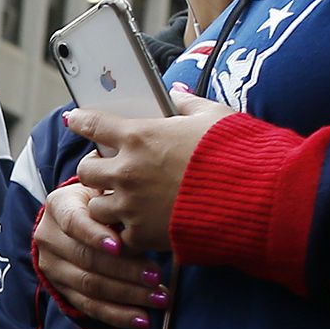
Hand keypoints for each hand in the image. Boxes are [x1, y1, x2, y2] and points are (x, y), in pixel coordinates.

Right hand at [32, 181, 163, 328]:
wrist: (77, 217)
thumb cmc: (100, 202)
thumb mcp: (105, 193)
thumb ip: (119, 204)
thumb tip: (147, 224)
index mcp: (59, 206)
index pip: (74, 223)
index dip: (96, 236)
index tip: (121, 245)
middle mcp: (49, 238)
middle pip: (86, 259)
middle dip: (125, 270)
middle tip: (156, 277)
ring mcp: (53, 267)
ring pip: (89, 285)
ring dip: (127, 295)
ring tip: (158, 298)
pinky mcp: (61, 289)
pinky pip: (89, 307)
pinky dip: (117, 314)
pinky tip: (141, 319)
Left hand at [67, 96, 229, 261]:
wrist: (256, 198)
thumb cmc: (238, 152)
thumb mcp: (214, 117)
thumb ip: (188, 104)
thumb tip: (175, 93)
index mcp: (140, 136)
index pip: (94, 124)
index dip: (80, 121)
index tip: (73, 120)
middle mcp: (127, 171)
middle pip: (86, 170)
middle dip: (94, 169)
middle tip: (107, 170)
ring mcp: (131, 205)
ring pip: (95, 206)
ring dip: (106, 202)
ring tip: (123, 201)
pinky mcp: (141, 235)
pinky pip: (119, 235)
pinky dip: (126, 232)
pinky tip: (140, 226)